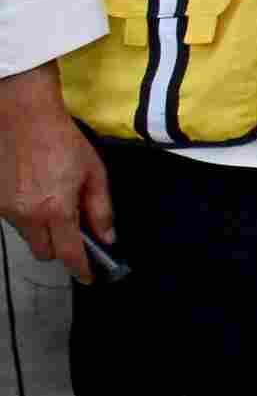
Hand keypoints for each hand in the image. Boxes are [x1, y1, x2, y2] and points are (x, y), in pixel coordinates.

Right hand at [0, 66, 113, 282]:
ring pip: (28, 237)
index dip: (80, 269)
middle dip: (60, 247)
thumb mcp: (94, 172)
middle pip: (44, 252)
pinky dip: (28, 216)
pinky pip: (14, 221)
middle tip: (74, 231)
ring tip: (55, 202)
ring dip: (43, 230)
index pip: (68, 253)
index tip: (89, 278)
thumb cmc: (64, 141)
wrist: (23, 117)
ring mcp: (6, 210)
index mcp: (55, 210)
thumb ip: (100, 208)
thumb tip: (107, 237)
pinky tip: (37, 193)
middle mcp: (27, 216)